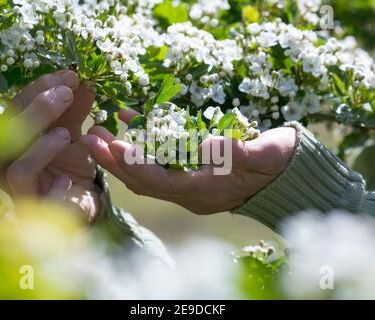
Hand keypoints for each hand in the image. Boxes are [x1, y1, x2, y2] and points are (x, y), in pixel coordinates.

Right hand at [0, 71, 99, 221]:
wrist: (78, 202)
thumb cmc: (69, 165)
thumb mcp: (74, 134)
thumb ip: (74, 111)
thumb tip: (82, 83)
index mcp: (13, 136)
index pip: (18, 106)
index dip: (41, 88)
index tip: (70, 75)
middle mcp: (7, 161)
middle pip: (9, 133)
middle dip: (39, 109)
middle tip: (67, 94)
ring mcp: (17, 186)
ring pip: (18, 166)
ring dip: (41, 147)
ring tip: (67, 134)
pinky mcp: (34, 208)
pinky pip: (37, 199)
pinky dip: (52, 186)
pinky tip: (68, 179)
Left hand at [79, 108, 295, 213]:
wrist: (286, 173)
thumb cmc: (278, 162)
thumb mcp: (265, 154)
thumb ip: (238, 151)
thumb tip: (207, 145)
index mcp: (205, 191)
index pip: (162, 182)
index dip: (136, 165)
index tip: (113, 146)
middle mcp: (190, 192)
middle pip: (143, 180)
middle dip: (114, 161)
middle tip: (88, 138)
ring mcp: (188, 183)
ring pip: (145, 172)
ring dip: (120, 154)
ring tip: (97, 132)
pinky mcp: (190, 172)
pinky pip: (158, 160)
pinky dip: (142, 143)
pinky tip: (129, 120)